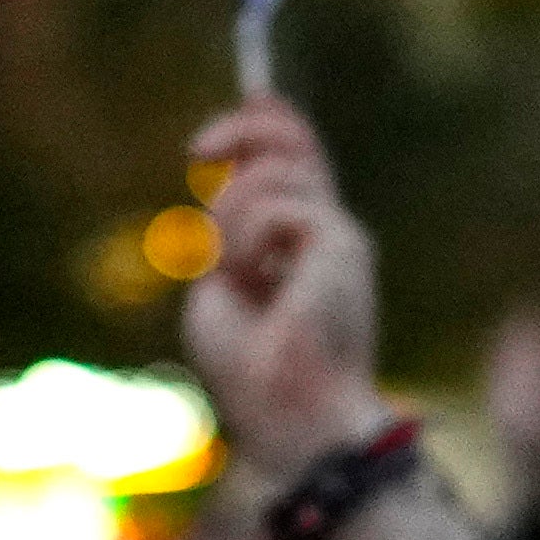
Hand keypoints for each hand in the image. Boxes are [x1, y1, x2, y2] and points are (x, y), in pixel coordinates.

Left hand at [182, 96, 387, 466]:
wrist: (287, 415)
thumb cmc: (252, 372)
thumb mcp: (220, 288)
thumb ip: (223, 236)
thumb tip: (219, 180)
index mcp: (306, 244)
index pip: (296, 160)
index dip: (264, 124)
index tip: (218, 129)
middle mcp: (331, 232)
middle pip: (294, 140)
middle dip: (243, 128)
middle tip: (198, 151)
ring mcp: (340, 235)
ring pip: (270, 173)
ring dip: (229, 218)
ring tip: (235, 273)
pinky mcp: (341, 242)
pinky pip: (273, 206)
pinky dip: (245, 240)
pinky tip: (255, 281)